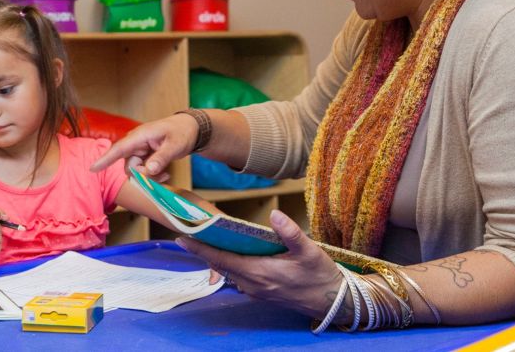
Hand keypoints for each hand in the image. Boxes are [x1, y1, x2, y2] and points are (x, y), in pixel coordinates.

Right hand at [90, 114, 197, 179]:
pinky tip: (164, 173)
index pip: (119, 148)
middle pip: (129, 165)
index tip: (92, 169)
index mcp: (140, 135)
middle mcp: (136, 143)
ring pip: (135, 170)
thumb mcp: (175, 145)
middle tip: (162, 176)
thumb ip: (161, 158)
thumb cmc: (182, 132)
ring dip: (149, 176)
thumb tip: (149, 170)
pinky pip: (142, 170)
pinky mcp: (144, 155)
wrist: (190, 129)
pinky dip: (152, 175)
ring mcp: (139, 150)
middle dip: (142, 175)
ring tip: (165, 174)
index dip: (105, 159)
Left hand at [178, 210, 342, 319]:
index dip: (200, 248)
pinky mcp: (260, 292)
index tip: (182, 237)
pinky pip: (237, 276)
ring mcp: (255, 290)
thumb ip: (290, 233)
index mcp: (259, 273)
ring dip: (215, 256)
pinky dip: (228, 263)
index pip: (221, 259)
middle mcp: (252, 284)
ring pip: (227, 271)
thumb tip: (274, 214)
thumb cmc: (320, 275)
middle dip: (203, 249)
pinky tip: (229, 251)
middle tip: (188, 230)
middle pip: (219, 264)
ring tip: (204, 237)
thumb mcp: (309, 251)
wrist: (332, 300)